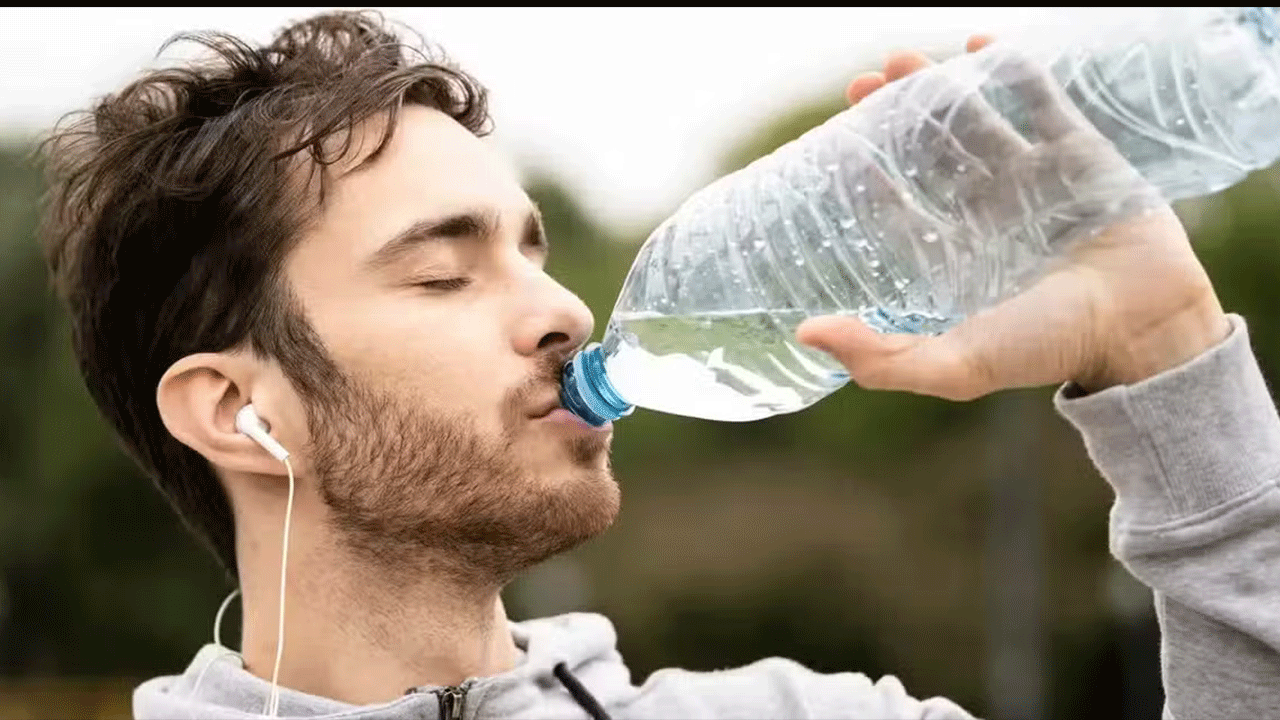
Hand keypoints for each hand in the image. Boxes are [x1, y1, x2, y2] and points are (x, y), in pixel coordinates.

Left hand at [796, 36, 1230, 397]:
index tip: (835, 141)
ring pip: (975, 122)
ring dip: (940, 88)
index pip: (898, 207)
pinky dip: (1011, 71)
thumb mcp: (956, 366)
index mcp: (955, 257)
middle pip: (929, 154)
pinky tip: (980, 43)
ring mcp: (1033, 181)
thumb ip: (880, 358)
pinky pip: (1040, 102)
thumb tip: (805, 334)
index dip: (865, 175)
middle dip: (894, 117)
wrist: (1144, 328)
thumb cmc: (1048, 350)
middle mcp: (988, 215)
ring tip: (902, 59)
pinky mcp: (1079, 154)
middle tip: (862, 83)